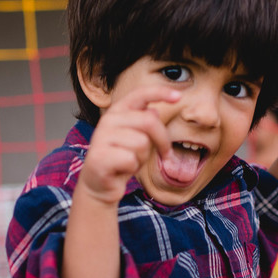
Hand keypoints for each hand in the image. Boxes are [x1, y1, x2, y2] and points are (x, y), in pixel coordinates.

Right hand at [77, 87, 179, 205]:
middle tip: (164, 154)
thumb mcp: (138, 139)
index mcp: (118, 112)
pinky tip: (121, 170)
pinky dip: (132, 168)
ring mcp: (102, 137)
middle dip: (162, 140)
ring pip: (142, 143)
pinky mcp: (99, 156)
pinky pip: (131, 160)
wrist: (100, 185)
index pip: (140, 94)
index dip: (160, 93)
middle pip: (149, 121)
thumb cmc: (123, 160)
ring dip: (143, 158)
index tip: (178, 96)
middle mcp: (108, 120)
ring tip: (131, 162)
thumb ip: (145, 124)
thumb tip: (154, 111)